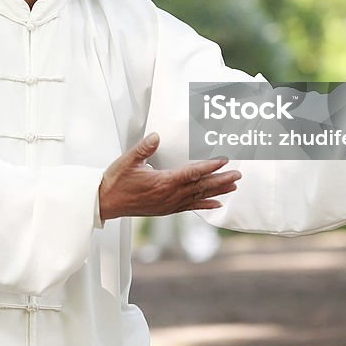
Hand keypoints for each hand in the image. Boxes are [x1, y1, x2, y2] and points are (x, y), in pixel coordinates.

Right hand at [97, 133, 240, 221]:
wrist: (107, 203)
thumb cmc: (117, 181)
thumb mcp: (127, 161)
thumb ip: (144, 148)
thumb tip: (157, 136)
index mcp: (162, 182)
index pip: (191, 173)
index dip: (209, 167)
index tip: (224, 160)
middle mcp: (169, 196)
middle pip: (200, 187)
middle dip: (221, 180)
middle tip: (238, 174)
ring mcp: (169, 204)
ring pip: (199, 197)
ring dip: (217, 191)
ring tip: (233, 186)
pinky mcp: (167, 209)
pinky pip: (190, 207)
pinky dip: (205, 205)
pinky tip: (216, 204)